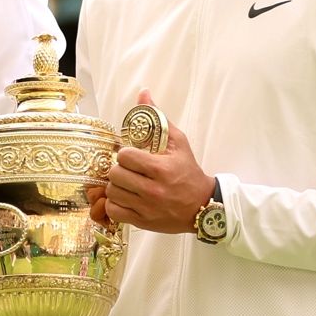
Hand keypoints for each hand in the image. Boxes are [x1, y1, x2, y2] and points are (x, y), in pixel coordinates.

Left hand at [92, 91, 214, 234]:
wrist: (202, 206)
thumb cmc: (188, 171)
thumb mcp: (178, 142)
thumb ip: (159, 118)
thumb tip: (143, 93)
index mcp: (161, 169)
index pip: (125, 156)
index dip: (125, 154)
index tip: (132, 155)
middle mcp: (153, 190)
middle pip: (116, 175)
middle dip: (119, 169)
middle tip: (127, 169)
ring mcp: (146, 208)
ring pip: (113, 193)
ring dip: (116, 186)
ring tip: (126, 183)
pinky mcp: (142, 222)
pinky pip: (114, 211)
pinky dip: (115, 204)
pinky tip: (125, 197)